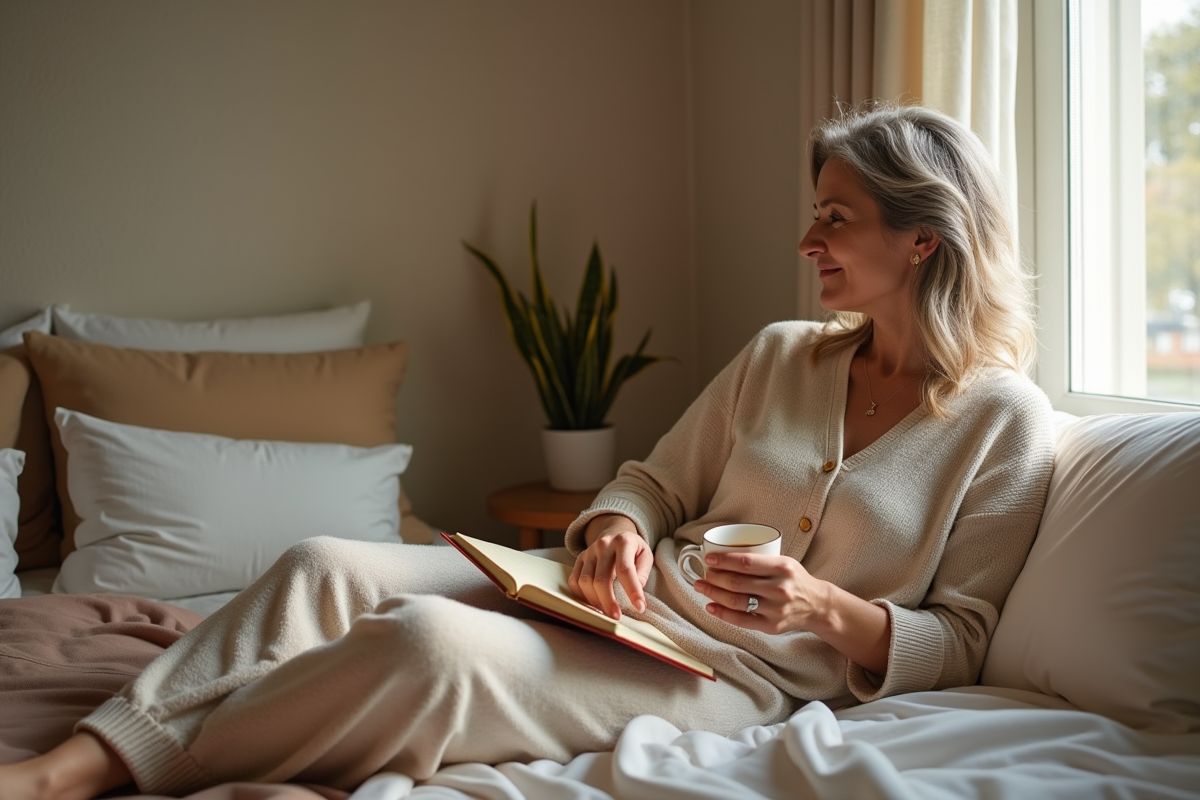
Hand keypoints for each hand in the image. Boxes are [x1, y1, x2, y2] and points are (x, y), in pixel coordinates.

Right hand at [568, 514, 652, 619]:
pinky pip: (574, 581)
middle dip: (609, 602)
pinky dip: (581, 596)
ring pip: (585, 582)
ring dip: (595, 601)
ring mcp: (588, 552)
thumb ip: (643, 572)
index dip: (632, 590)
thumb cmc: (633, 549)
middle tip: (616, 617)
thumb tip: (636, 592)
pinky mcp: (579, 559)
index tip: (640, 607)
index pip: (626, 569)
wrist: (615, 531)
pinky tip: (592, 604)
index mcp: (623, 542)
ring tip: (605, 612)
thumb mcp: (646, 555)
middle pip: (601, 579)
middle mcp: (603, 545)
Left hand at [694, 551, 829, 633]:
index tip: (709, 559)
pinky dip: (722, 613)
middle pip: (737, 583)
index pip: (747, 562)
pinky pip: (741, 620)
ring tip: (701, 587)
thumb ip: (761, 560)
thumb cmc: (795, 580)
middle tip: (703, 574)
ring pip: (736, 601)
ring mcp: (775, 609)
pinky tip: (711, 606)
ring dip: (714, 593)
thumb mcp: (785, 563)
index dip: (724, 560)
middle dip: (714, 577)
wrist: (817, 606)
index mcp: (783, 568)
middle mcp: (779, 589)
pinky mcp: (771, 625)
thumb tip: (724, 556)